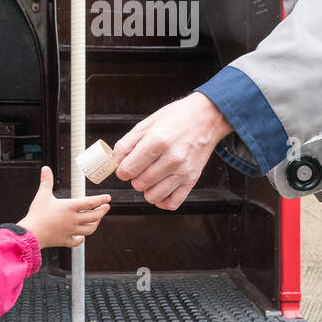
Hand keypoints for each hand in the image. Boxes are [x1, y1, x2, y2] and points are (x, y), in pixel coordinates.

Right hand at [18, 166, 110, 248]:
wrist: (31, 233)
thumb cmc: (37, 214)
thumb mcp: (42, 195)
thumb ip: (46, 181)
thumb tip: (45, 169)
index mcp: (70, 207)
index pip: (91, 202)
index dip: (101, 199)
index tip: (108, 198)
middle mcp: (73, 219)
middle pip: (94, 216)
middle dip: (102, 211)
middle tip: (106, 207)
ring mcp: (71, 231)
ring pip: (89, 229)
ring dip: (96, 223)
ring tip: (98, 219)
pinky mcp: (65, 241)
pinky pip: (77, 241)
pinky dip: (81, 238)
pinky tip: (81, 236)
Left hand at [112, 92, 232, 210]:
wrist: (206, 117)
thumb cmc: (176, 118)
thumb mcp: (146, 124)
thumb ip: (126, 144)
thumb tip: (115, 163)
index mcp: (157, 142)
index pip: (128, 170)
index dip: (121, 170)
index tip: (125, 166)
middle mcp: (171, 159)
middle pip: (139, 184)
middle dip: (134, 178)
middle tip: (140, 167)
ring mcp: (183, 171)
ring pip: (152, 196)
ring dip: (147, 189)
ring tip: (150, 177)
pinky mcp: (192, 180)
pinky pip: (172, 203)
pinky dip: (162, 200)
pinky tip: (160, 188)